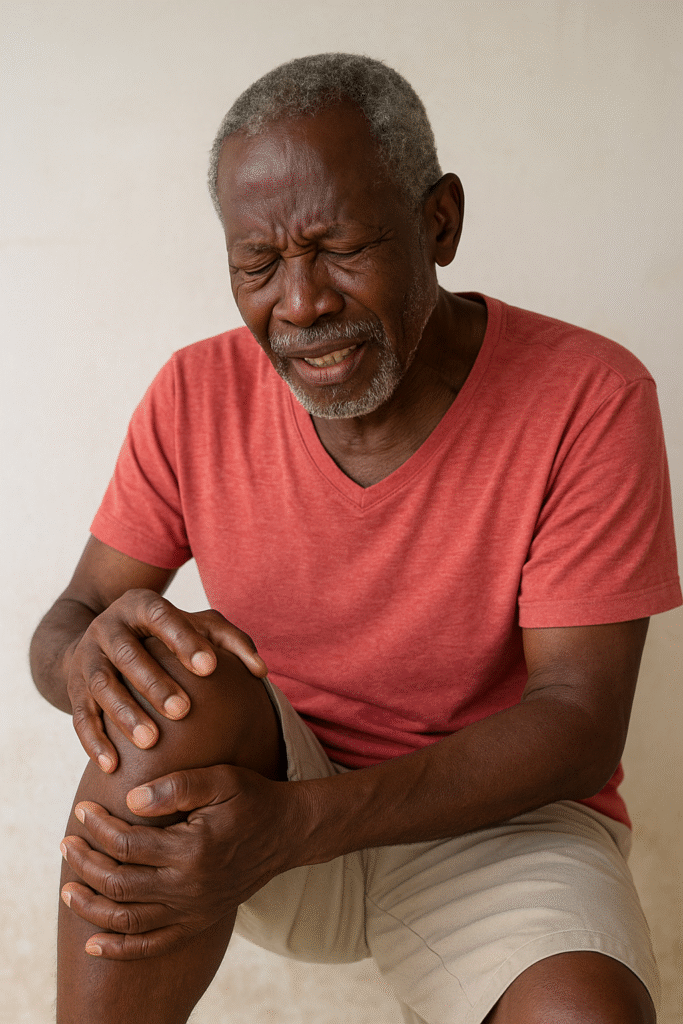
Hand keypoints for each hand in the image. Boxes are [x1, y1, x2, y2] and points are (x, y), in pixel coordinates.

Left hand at [60, 764, 301, 959]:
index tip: (82, 810)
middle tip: (65, 844)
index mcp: (193, 849)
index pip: (128, 843)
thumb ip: (177, 787)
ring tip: (67, 889)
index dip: (99, 827)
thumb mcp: (220, 780)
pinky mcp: (198, 922)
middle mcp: (190, 886)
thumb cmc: (252, 799)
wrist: (288, 833)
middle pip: (120, 883)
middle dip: (85, 864)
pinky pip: (152, 945)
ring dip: (91, 907)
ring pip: (128, 919)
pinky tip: (93, 943)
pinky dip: (120, 948)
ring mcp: (193, 909)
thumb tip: (131, 800)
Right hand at [66, 590, 267, 771]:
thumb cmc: (164, 635)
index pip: (161, 616)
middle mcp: (109, 627)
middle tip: (183, 710)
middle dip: (154, 682)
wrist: (102, 639)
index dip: (183, 640)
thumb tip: (261, 671)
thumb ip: (230, 642)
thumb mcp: (196, 627)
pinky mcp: (73, 689)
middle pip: (128, 654)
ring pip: (101, 685)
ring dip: (124, 713)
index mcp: (140, 606)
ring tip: (150, 741)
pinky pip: (79, 716)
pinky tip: (112, 765)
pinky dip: (94, 741)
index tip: (210, 667)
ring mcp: (87, 657)